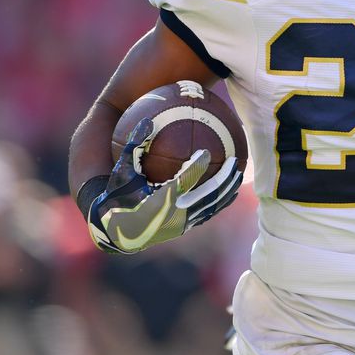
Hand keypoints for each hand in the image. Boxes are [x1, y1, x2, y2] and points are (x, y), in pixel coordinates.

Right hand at [86, 118, 241, 253]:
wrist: (116, 233)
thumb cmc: (117, 197)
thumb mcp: (122, 172)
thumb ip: (135, 146)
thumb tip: (147, 120)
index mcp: (159, 199)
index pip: (183, 180)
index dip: (197, 166)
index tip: (206, 151)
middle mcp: (175, 213)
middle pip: (208, 195)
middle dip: (224, 178)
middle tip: (234, 160)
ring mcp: (182, 223)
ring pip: (212, 206)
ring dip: (227, 190)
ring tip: (238, 173)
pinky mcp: (184, 228)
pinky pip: (207, 213)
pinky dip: (220, 202)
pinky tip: (229, 191)